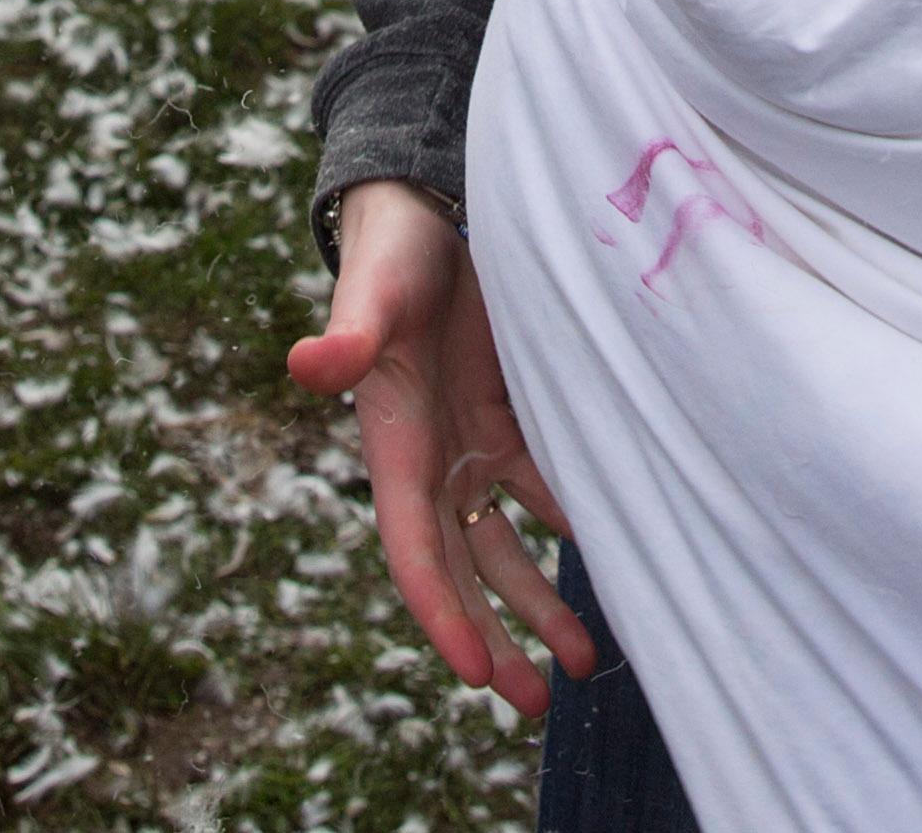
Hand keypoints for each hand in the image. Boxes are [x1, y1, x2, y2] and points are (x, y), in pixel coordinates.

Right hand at [284, 181, 592, 714]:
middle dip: (498, 640)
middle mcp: (434, 464)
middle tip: (537, 702)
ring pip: (506, 547)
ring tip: (584, 662)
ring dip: (539, 604)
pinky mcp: (509, 418)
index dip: (445, 617)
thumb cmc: (390, 255)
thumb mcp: (374, 291)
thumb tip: (308, 363)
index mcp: (396, 449)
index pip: (416, 554)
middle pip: (464, 573)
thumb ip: (349, 330)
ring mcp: (472, 445)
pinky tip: (613, 559)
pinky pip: (542, 489)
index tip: (481, 674)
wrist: (421, 219)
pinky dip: (570, 528)